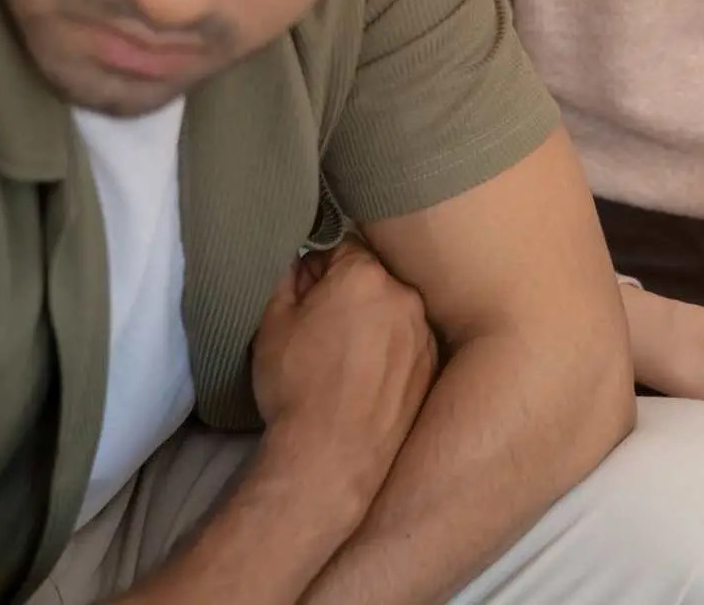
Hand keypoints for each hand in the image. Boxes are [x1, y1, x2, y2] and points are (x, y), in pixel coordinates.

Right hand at [253, 237, 438, 511]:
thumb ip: (287, 276)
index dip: (316, 268)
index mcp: (365, 275)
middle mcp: (405, 296)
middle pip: (371, 277)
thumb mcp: (272, 322)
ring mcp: (424, 332)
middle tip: (318, 328)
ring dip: (370, 320)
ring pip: (391, 310)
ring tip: (340, 358)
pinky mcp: (431, 366)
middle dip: (345, 293)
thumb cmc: (297, 387)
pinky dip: (388, 350)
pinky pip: (406, 341)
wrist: (332, 457)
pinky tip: (363, 377)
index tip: (303, 294)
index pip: (341, 246)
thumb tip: (300, 260)